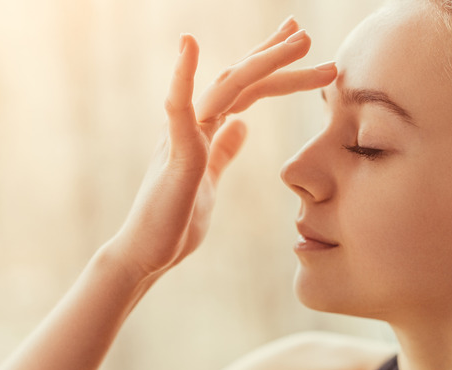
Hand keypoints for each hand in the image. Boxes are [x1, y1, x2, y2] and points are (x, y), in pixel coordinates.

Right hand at [108, 18, 336, 280]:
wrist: (146, 255)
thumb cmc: (176, 220)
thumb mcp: (210, 178)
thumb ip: (223, 149)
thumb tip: (242, 125)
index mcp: (205, 129)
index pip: (245, 89)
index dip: (271, 65)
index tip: (299, 44)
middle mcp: (194, 123)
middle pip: (239, 78)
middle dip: (274, 54)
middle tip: (306, 33)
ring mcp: (183, 135)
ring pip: (226, 86)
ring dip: (263, 60)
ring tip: (299, 40)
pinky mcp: (174, 154)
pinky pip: (178, 109)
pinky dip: (182, 76)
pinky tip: (189, 45)